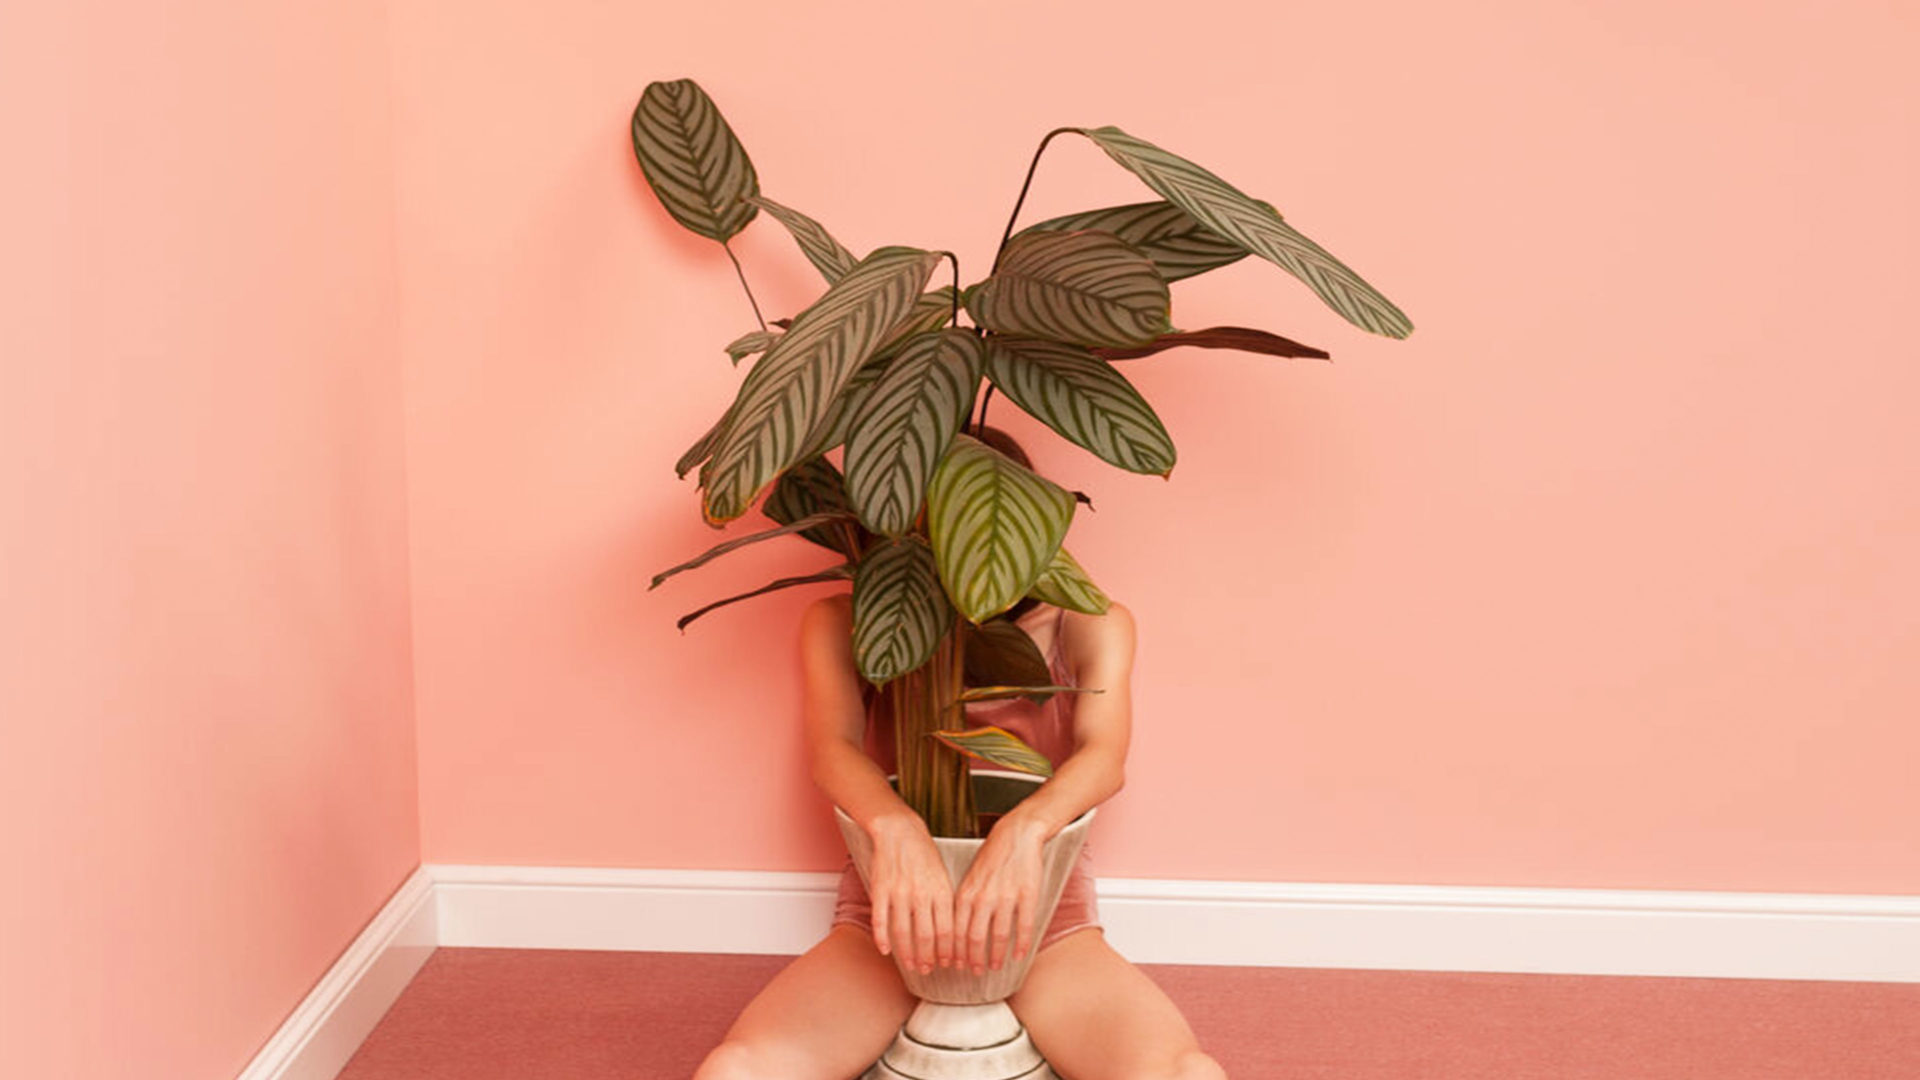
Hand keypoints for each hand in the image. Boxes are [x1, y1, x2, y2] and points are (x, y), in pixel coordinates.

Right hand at [865, 815, 955, 974]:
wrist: (899, 831)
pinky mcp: (880, 889)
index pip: (948, 929)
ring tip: (910, 965)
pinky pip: (880, 920)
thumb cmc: (923, 855)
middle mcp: (921, 893)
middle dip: (928, 958)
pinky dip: (882, 938)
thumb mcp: (943, 877)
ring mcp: (898, 892)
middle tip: (928, 970)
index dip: (949, 951)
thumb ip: (946, 904)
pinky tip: (885, 950)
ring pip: (903, 932)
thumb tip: (951, 934)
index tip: (950, 964)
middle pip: (926, 936)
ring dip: (907, 954)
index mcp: (940, 890)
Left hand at [954, 817, 1045, 974]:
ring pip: (998, 936)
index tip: (955, 965)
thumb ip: (963, 903)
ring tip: (995, 967)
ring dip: (996, 956)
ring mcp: (1006, 897)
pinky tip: (1019, 955)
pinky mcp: (1027, 895)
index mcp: (966, 893)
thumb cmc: (992, 857)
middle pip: (974, 938)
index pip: (955, 931)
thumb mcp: (970, 878)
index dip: (955, 952)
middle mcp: (983, 897)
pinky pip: (1024, 926)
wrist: (1017, 834)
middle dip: (973, 960)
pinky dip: (1021, 945)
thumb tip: (955, 931)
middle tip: (975, 972)